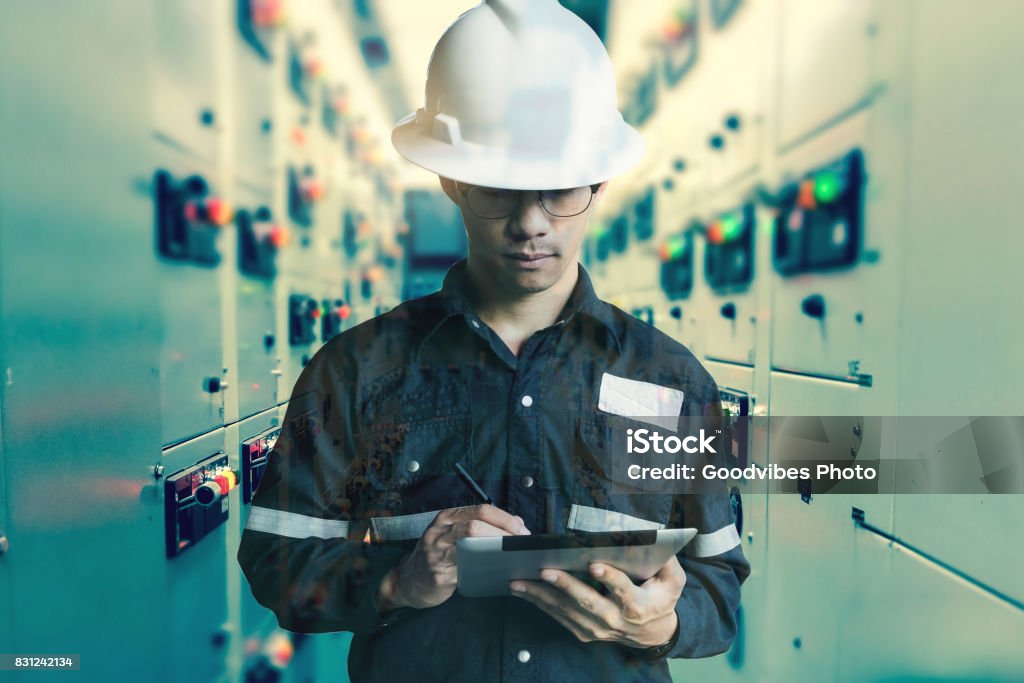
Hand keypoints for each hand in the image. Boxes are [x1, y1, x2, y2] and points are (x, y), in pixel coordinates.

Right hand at [377, 504, 529, 611]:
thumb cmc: (438, 554)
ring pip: (470, 546)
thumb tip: (518, 522)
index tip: (522, 530)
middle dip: (503, 533)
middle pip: (476, 525)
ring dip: (496, 551)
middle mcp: (440, 531)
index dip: (505, 519)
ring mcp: (437, 554)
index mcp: (447, 517)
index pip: (480, 510)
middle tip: (521, 544)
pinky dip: (485, 572)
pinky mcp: (439, 576)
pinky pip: (466, 572)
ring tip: (513, 557)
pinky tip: (498, 574)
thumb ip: (483, 525)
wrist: (409, 580)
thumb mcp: (455, 533)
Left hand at [509, 555, 685, 648]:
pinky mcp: (585, 633)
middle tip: (545, 570)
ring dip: (542, 596)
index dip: (609, 577)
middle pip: (589, 602)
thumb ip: (667, 560)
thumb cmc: (661, 597)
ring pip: (567, 611)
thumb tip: (654, 539)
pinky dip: (540, 604)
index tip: (594, 564)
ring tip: (519, 581)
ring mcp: (598, 629)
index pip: (623, 590)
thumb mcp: (674, 579)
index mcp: (638, 604)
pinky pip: (560, 618)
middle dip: (566, 585)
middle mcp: (616, 619)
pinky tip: (523, 591)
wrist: (654, 633)